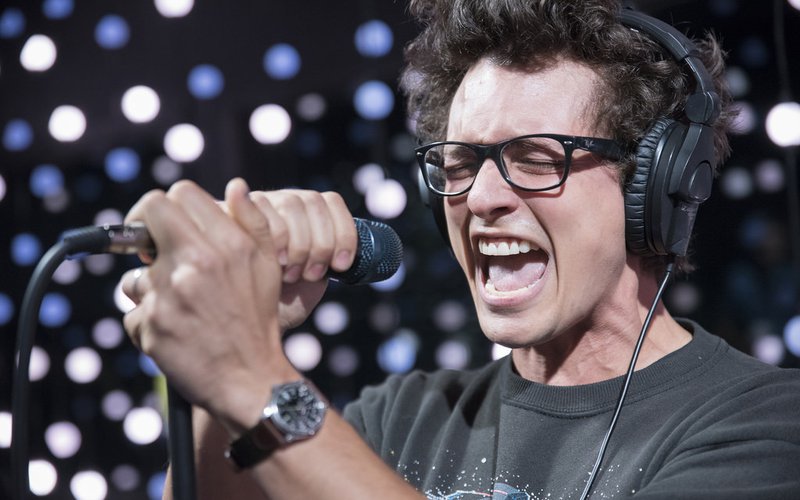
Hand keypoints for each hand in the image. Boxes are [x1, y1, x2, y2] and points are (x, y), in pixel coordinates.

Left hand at [120, 179, 296, 428]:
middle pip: (146, 213)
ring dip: (149, 287)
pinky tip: (175, 332)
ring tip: (178, 307)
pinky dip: (149, 322)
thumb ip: (253, 221)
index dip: (172, 206)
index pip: (179, 194)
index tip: (168, 225)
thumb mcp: (268, 266)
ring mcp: (167, 296)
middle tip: (152, 248)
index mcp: (224, 245)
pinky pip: (133, 312)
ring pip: (134, 274)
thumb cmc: (258, 319)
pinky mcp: (149, 326)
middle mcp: (193, 265)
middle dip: (144, 227)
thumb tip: (235, 186)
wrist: (250, 377)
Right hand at [247, 189, 356, 330]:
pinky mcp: (235, 208)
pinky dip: (274, 237)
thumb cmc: (280, 301)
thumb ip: (329, 270)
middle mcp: (288, 203)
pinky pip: (261, 208)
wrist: (241, 311)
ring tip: (291, 273)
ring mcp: (262, 202)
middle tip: (311, 274)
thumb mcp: (311, 286)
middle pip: (314, 203)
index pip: (332, 203)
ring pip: (292, 204)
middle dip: (321, 243)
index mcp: (311, 217)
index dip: (343, 231)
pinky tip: (273, 260)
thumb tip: (354, 260)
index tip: (342, 265)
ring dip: (298, 242)